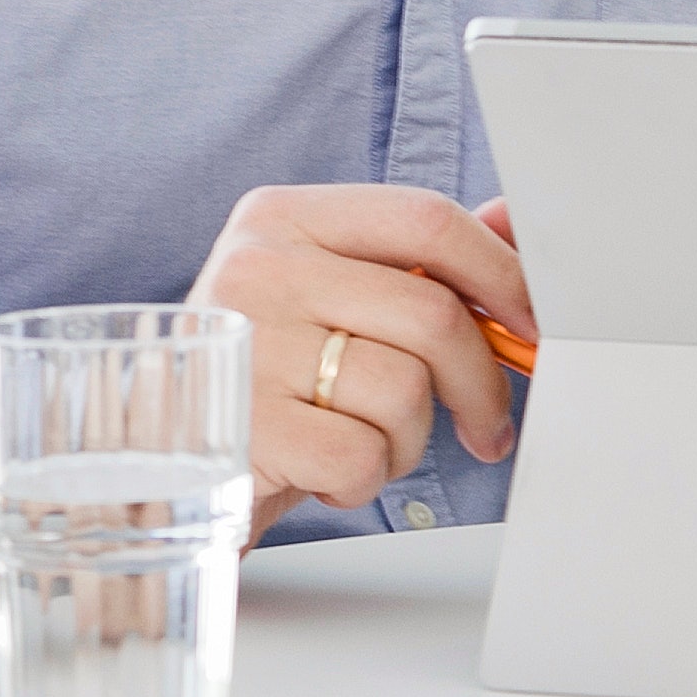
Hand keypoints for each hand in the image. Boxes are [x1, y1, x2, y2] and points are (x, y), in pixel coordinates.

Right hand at [187, 185, 536, 532]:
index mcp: (283, 218)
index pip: (427, 219)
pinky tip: (326, 472)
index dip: (502, 274)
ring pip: (404, 391)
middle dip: (480, 383)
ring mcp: (243, 346)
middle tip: (487, 426)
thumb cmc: (270, 379)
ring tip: (366, 443)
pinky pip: (360, 455)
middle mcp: (256, 268)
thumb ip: (419, 260)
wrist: (163, 467)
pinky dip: (364, 479)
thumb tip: (516, 221)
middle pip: (433, 314)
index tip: (533, 322)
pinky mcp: (240, 427)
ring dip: (408, 440)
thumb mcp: (336, 302)